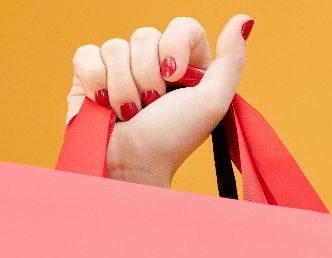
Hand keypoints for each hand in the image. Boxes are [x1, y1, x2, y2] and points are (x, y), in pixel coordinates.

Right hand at [64, 15, 254, 187]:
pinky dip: (97, 82)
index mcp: (188, 64)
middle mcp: (155, 60)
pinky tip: (105, 105)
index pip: (183, 26)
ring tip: (131, 112)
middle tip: (153, 106)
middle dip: (148, 76)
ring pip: (115, 46)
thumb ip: (231, 61)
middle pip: (145, 34)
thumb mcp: (212, 102)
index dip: (175, 47)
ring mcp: (121, 65)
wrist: (130, 164)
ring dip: (124, 87)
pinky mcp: (90, 72)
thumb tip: (244, 19)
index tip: (175, 78)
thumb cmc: (173, 139)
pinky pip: (87, 54)